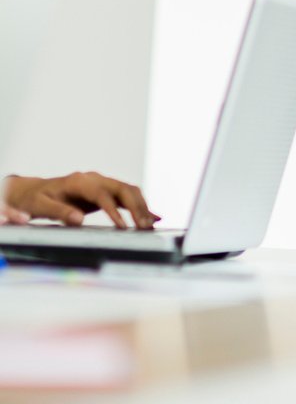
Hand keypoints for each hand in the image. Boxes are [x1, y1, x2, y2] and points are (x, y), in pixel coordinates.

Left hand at [4, 172, 156, 228]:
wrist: (34, 190)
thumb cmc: (35, 198)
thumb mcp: (39, 206)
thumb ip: (58, 212)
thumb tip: (78, 220)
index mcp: (79, 181)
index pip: (102, 194)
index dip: (114, 210)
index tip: (122, 226)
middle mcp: (94, 179)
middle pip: (122, 189)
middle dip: (136, 207)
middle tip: (143, 226)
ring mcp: (102, 183)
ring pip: (129, 191)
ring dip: (141, 206)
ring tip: (148, 225)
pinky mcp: (105, 191)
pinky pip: (126, 196)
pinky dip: (140, 206)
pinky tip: (152, 217)